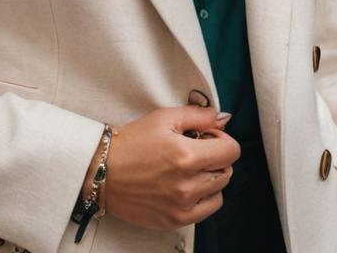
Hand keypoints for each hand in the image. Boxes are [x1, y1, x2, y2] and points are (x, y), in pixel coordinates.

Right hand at [83, 106, 239, 230]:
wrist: (103, 171)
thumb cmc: (132, 142)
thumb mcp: (165, 118)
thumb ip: (199, 116)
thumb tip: (222, 119)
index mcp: (186, 156)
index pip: (232, 151)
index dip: (222, 139)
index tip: (208, 136)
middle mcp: (187, 185)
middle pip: (227, 170)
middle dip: (216, 156)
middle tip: (195, 149)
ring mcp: (181, 206)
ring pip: (219, 190)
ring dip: (211, 176)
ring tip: (189, 168)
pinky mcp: (175, 220)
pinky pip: (208, 209)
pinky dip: (204, 196)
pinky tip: (187, 184)